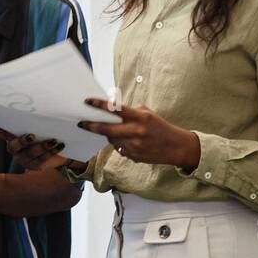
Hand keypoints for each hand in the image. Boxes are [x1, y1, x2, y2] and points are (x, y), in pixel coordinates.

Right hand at [0, 121, 83, 172]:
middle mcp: (15, 149)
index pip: (1, 132)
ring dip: (42, 147)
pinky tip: (60, 146)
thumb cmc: (48, 132)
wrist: (61, 150)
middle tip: (32, 136)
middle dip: (22, 141)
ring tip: (54, 140)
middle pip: (13, 146)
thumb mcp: (43, 124)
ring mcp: (24, 159)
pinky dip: (51, 152)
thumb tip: (45, 102)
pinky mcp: (35, 166)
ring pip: (30, 154)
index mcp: (13, 136)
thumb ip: (39, 117)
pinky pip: (41, 160)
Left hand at [77, 98, 200, 168]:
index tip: (87, 101)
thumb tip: (110, 111)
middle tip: (82, 122)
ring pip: (111, 139)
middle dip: (92, 125)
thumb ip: (129, 112)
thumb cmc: (160, 127)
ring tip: (118, 131)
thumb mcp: (147, 114)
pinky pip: (119, 148)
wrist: (176, 147)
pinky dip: (119, 143)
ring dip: (109, 135)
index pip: (115, 109)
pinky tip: (129, 141)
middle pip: (106, 129)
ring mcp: (134, 145)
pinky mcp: (133, 156)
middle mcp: (135, 132)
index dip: (99, 105)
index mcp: (140, 117)